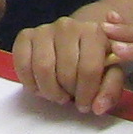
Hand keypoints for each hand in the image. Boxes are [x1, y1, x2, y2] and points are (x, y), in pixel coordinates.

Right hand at [12, 11, 130, 115]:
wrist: (76, 39)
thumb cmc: (94, 59)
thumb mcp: (110, 74)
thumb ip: (110, 90)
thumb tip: (97, 108)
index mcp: (93, 32)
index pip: (89, 68)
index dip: (87, 94)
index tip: (85, 105)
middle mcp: (67, 25)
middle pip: (65, 71)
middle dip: (68, 93)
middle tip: (70, 97)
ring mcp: (44, 29)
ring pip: (43, 68)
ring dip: (49, 91)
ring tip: (57, 94)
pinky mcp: (26, 35)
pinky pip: (22, 64)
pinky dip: (30, 83)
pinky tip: (40, 87)